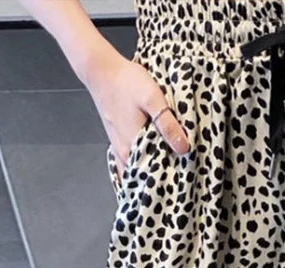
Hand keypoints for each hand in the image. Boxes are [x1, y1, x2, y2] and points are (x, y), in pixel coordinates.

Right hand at [84, 44, 189, 178]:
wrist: (101, 70)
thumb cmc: (126, 82)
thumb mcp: (153, 100)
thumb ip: (167, 124)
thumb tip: (183, 148)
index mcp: (133, 145)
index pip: (153, 174)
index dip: (169, 178)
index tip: (183, 179)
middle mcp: (124, 151)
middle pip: (144, 175)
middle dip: (160, 178)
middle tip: (177, 180)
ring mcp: (118, 147)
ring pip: (135, 169)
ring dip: (149, 173)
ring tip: (166, 174)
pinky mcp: (116, 140)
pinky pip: (128, 162)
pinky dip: (139, 166)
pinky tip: (148, 164)